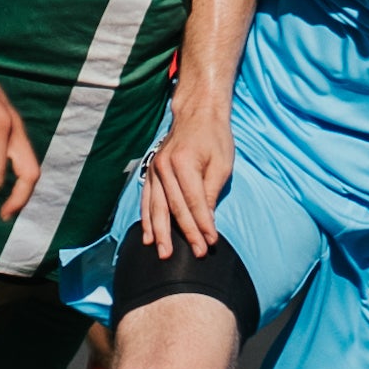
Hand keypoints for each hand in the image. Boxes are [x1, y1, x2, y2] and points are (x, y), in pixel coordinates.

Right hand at [138, 106, 235, 261]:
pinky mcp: (150, 172)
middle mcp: (165, 166)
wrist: (196, 113)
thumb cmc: (214, 138)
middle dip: (186, 233)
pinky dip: (147, 220)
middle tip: (196, 254)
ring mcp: (154, 169)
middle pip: (174, 208)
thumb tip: (207, 222)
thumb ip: (212, 192)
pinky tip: (147, 237)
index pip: (194, 201)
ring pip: (156, 207)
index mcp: (184, 162)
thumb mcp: (222, 163)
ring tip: (164, 254)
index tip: (211, 242)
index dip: (203, 224)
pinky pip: (146, 200)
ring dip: (161, 233)